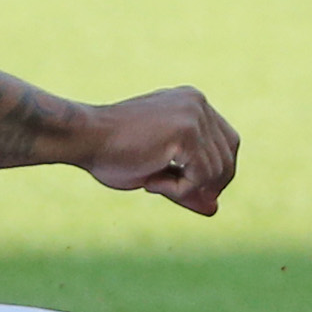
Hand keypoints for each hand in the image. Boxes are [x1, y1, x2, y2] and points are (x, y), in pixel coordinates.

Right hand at [83, 85, 238, 214]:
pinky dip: (177, 190)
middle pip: (228, 158)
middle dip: (204, 185)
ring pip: (215, 172)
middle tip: (165, 189)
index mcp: (192, 102)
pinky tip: (150, 182)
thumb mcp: (158, 172)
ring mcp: (194, 115)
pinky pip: (200, 177)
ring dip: (185, 189)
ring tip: (151, 182)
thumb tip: (214, 209)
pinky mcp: (186, 132)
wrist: (84, 137)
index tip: (188, 188)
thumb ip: (188, 186)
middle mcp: (198, 102)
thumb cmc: (111, 153)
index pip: (228, 143)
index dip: (216, 173)